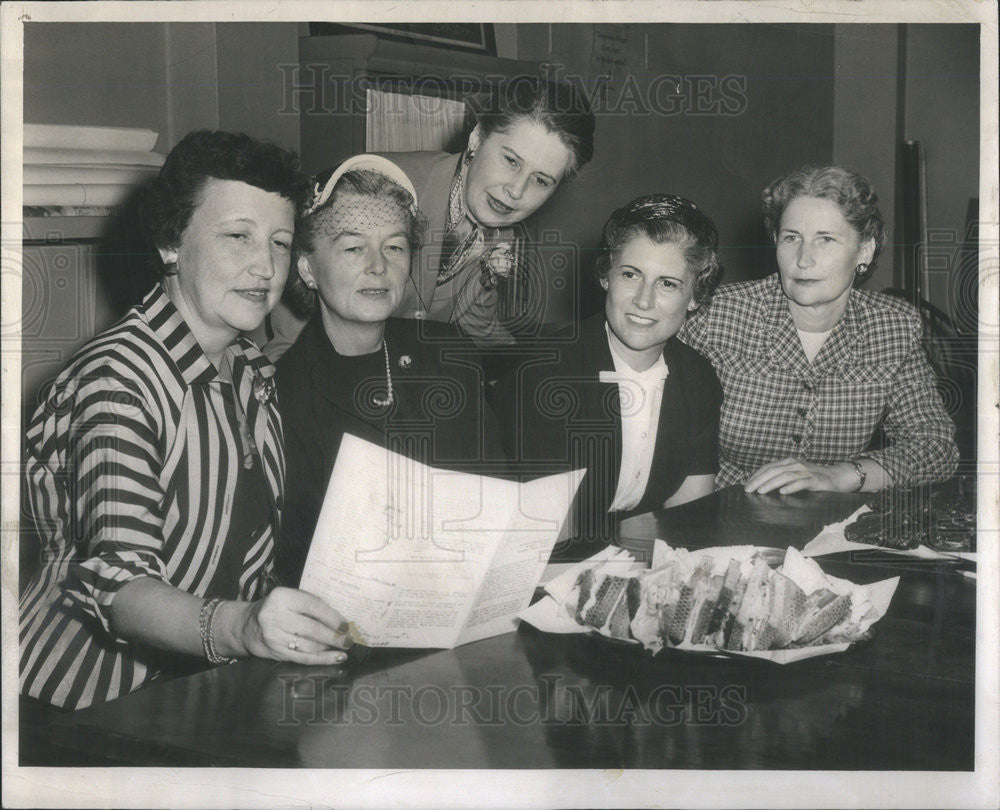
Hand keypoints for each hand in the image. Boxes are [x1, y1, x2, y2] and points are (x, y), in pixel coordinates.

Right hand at [230, 587, 352, 664]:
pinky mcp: (275, 652)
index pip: (314, 606)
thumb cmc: (276, 609)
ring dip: (330, 648)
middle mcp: (275, 616)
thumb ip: (310, 604)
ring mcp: (273, 636)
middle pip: (312, 628)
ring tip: (344, 648)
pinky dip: (322, 659)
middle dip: (335, 636)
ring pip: (309, 645)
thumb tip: (341, 618)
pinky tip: (335, 658)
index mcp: (282, 596)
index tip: (347, 625)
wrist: (246, 626)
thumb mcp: (288, 598)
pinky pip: (303, 658)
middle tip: (349, 640)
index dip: (333, 617)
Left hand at [743, 458, 855, 494]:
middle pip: (773, 471)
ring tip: (760, 491)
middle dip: (759, 480)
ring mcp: (805, 472)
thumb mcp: (795, 474)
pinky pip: (802, 483)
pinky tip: (782, 492)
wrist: (837, 477)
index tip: (746, 484)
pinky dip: (791, 487)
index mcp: (788, 462)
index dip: (756, 475)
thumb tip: (762, 485)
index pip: (768, 467)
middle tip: (748, 490)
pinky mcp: (815, 480)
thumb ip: (781, 477)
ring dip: (771, 483)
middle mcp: (795, 465)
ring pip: (785, 476)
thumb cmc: (813, 478)